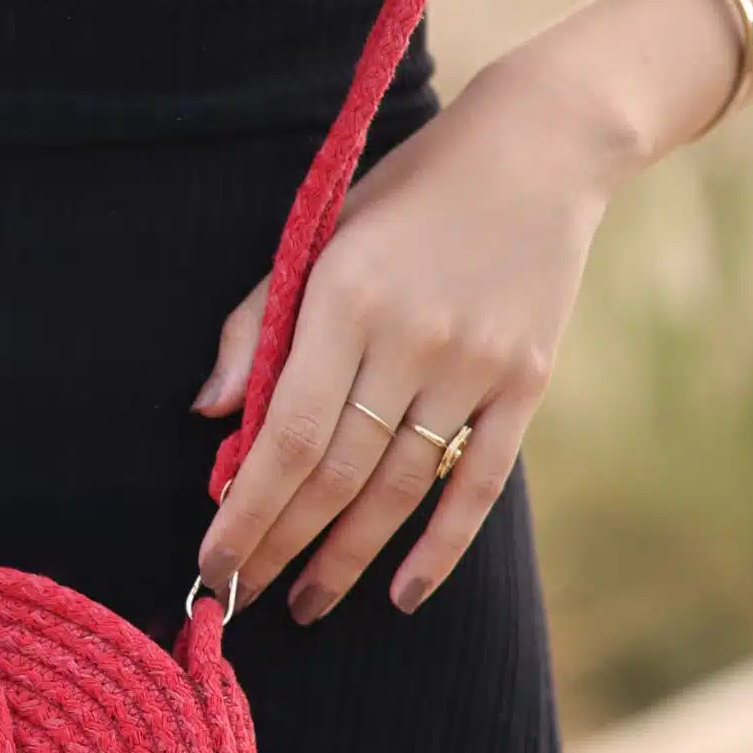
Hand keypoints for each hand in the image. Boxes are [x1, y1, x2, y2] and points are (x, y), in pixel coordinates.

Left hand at [192, 60, 620, 619]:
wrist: (540, 148)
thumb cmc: (407, 194)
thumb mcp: (320, 233)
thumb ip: (260, 323)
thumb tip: (212, 412)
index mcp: (346, 298)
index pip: (288, 435)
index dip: (247, 510)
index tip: (213, 561)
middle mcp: (411, 339)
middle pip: (337, 475)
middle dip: (281, 547)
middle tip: (242, 599)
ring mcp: (475, 366)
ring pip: (399, 490)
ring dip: (346, 559)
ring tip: (306, 604)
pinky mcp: (527, 382)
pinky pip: (478, 484)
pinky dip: (439, 547)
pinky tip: (401, 594)